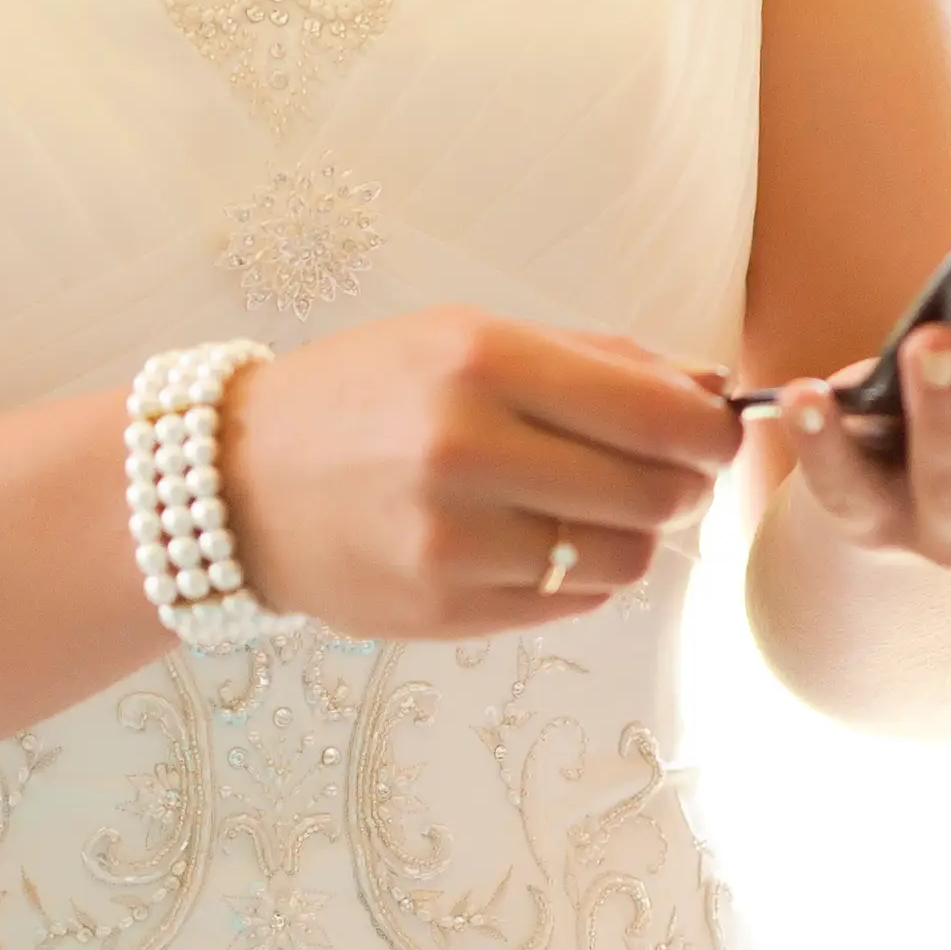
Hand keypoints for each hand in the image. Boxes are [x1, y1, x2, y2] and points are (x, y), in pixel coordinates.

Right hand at [222, 309, 740, 639]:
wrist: (237, 485)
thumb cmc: (364, 399)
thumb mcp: (465, 339)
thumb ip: (596, 361)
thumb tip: (713, 389)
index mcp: (479, 361)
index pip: (656, 414)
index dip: (710, 431)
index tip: (712, 431)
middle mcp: (465, 450)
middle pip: (652, 493)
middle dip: (681, 486)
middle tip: (664, 476)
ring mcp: (452, 541)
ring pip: (621, 559)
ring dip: (631, 537)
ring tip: (591, 510)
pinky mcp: (443, 610)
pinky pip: (569, 603)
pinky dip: (578, 575)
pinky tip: (536, 542)